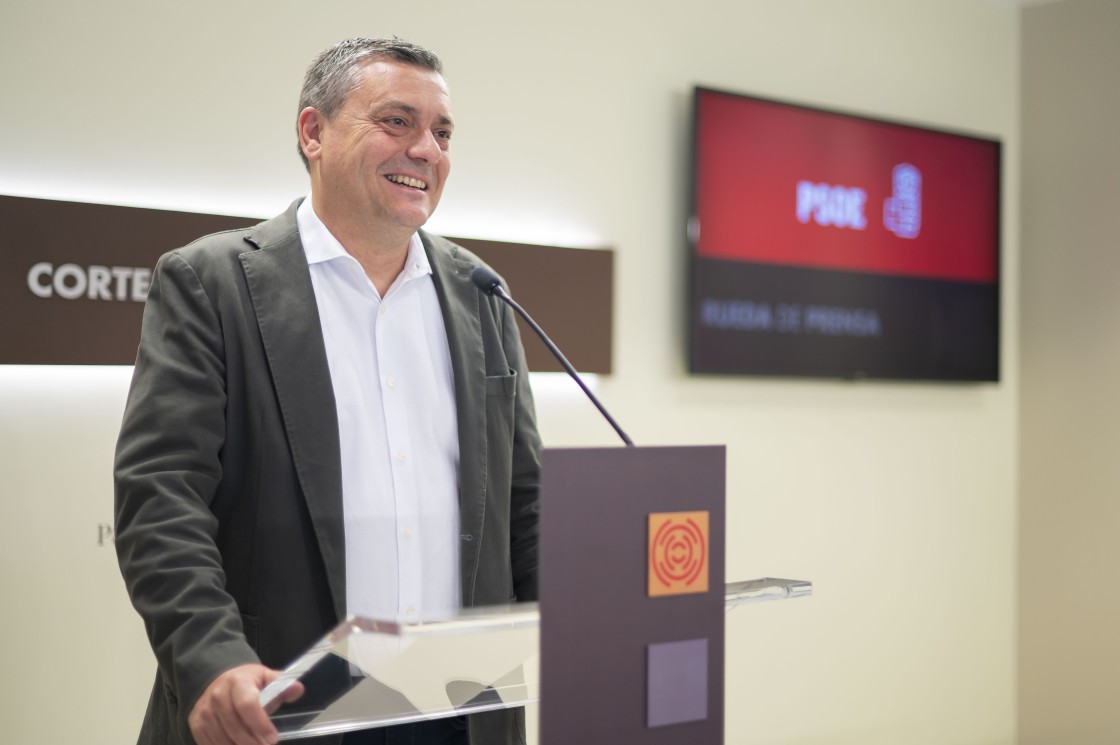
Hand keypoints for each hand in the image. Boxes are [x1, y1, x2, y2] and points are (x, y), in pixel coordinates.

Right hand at [188, 663, 304, 744]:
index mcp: (237, 682)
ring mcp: (204, 712)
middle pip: (234, 726)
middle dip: (252, 742)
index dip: (260, 724)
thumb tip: (298, 689)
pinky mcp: (197, 725)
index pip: (247, 704)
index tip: (273, 739)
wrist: (217, 682)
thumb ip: (282, 685)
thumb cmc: (246, 683)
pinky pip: (210, 744)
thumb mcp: (265, 678)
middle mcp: (217, 696)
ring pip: (221, 738)